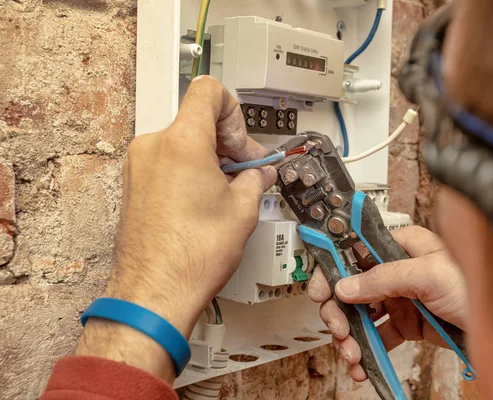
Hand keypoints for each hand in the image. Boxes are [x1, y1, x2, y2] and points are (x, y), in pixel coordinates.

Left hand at [76, 76, 275, 381]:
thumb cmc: (193, 254)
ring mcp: (139, 166)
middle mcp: (154, 146)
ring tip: (230, 192)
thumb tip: (259, 174)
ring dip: (210, 159)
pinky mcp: (134, 185)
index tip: (242, 146)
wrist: (153, 293)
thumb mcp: (243, 209)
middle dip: (228, 142)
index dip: (235, 112)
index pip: (209, 91)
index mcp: (183, 141)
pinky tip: (207, 202)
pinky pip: (168, 162)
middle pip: (198, 120)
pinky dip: (191, 172)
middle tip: (248, 171)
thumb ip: (256, 179)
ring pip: (183, 143)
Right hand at [308, 225, 467, 381]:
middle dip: (340, 309)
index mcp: (403, 246)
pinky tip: (361, 361)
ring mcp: (401, 298)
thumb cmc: (480, 285)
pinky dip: (366, 350)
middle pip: (352, 286)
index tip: (319, 285)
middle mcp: (397, 270)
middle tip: (338, 327)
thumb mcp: (430, 274)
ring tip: (351, 351)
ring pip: (361, 313)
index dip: (333, 266)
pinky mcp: (407, 324)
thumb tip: (347, 285)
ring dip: (350, 334)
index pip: (356, 250)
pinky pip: (378, 336)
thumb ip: (385, 277)